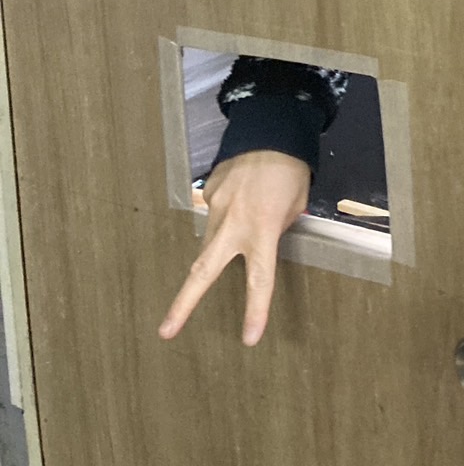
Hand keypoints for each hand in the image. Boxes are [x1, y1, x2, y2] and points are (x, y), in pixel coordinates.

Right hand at [158, 150, 309, 345]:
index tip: (249, 338)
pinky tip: (240, 200)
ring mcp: (216, 207)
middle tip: (166, 331)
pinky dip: (224, 215)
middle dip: (183, 304)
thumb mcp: (295, 206)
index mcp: (262, 231)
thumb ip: (277, 228)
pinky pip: (215, 213)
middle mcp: (233, 224)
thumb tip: (264, 237)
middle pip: (203, 272)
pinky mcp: (209, 192)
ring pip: (208, 242)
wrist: (270, 127)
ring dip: (215, 252)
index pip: (259, 280)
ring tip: (236, 233)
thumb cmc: (291, 170)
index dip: (255, 311)